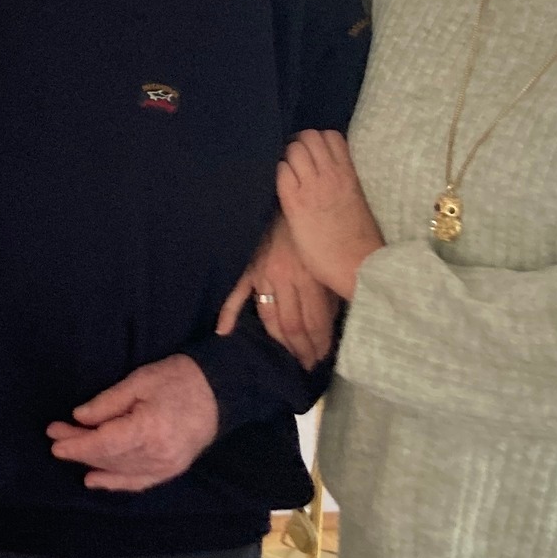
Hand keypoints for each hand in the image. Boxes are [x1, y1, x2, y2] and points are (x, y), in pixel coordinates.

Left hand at [46, 355, 218, 492]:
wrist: (219, 392)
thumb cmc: (178, 379)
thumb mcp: (139, 380)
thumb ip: (108, 402)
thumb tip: (79, 417)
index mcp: (149, 428)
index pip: (104, 443)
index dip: (76, 444)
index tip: (54, 440)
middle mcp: (157, 454)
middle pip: (108, 457)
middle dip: (79, 448)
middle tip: (56, 435)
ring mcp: (166, 466)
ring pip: (119, 470)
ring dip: (92, 461)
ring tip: (69, 450)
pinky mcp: (171, 471)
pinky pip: (137, 481)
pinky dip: (114, 482)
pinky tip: (93, 479)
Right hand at [216, 215, 336, 367]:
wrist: (284, 192)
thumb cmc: (311, 224)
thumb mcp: (326, 255)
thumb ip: (327, 285)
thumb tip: (332, 318)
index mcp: (310, 274)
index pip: (315, 321)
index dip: (319, 343)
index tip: (322, 357)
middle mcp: (286, 278)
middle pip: (293, 325)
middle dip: (301, 349)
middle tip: (306, 365)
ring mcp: (263, 274)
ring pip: (270, 317)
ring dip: (279, 342)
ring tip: (286, 357)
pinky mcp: (247, 267)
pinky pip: (236, 293)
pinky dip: (228, 313)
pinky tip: (224, 332)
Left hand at [276, 129, 384, 300]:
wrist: (358, 265)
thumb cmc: (360, 238)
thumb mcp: (357, 199)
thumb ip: (342, 180)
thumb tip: (326, 170)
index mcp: (349, 172)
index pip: (331, 136)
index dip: (317, 141)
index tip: (312, 153)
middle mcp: (330, 174)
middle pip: (309, 136)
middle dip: (299, 144)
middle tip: (295, 160)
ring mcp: (312, 187)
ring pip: (293, 149)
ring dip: (287, 156)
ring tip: (288, 173)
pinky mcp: (295, 203)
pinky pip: (281, 173)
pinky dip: (279, 173)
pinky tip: (283, 187)